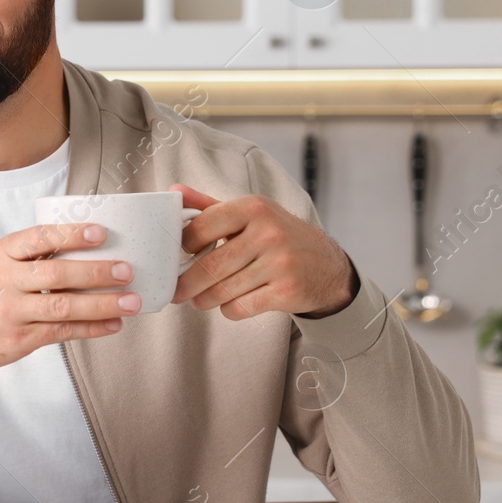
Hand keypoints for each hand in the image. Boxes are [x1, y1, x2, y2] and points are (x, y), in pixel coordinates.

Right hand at [0, 223, 142, 383]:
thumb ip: (33, 258)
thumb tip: (86, 250)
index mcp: (3, 255)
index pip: (39, 238)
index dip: (71, 235)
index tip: (100, 233)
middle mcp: (6, 281)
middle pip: (57, 274)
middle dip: (96, 272)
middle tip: (125, 270)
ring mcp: (13, 311)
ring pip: (64, 306)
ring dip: (102, 304)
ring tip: (131, 301)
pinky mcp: (21, 338)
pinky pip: (63, 331)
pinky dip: (91, 328)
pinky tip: (113, 324)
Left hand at [169, 184, 356, 319]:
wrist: (328, 265)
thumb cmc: (277, 236)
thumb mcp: (248, 214)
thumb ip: (208, 205)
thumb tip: (173, 192)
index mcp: (253, 208)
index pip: (201, 227)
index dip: (182, 246)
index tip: (178, 257)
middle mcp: (268, 233)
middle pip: (209, 266)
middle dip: (186, 284)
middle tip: (176, 292)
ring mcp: (280, 262)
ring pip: (222, 290)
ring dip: (203, 300)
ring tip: (198, 300)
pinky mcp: (287, 291)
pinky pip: (241, 307)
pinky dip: (229, 310)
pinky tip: (230, 304)